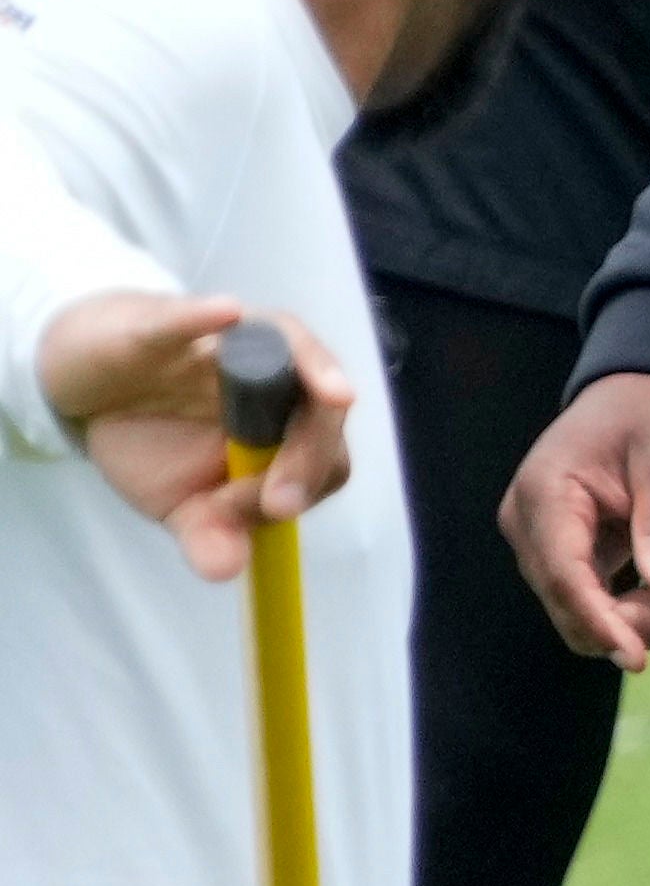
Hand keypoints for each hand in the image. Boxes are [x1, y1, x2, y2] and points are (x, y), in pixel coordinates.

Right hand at [36, 292, 350, 579]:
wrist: (81, 386)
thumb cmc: (149, 439)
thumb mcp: (176, 501)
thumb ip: (208, 533)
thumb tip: (227, 572)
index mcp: (282, 430)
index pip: (325, 457)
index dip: (308, 482)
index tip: (272, 510)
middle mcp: (271, 382)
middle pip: (320, 407)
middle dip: (311, 448)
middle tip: (274, 496)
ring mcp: (226, 345)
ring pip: (287, 348)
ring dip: (309, 371)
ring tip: (332, 394)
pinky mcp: (166, 322)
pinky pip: (194, 317)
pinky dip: (207, 318)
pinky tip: (225, 314)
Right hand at [503, 371, 649, 666]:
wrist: (645, 395)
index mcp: (545, 494)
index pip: (562, 574)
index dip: (599, 621)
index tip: (639, 660)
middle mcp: (530, 524)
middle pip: (570, 605)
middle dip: (633, 624)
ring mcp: (544, 543)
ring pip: (581, 614)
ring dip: (639, 623)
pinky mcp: (568, 556)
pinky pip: (594, 604)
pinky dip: (635, 612)